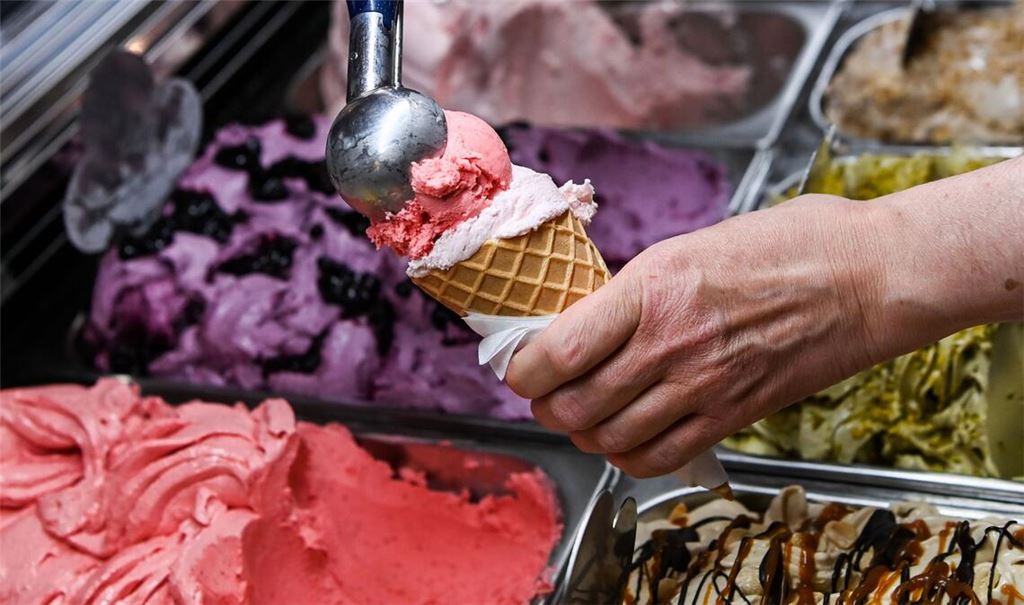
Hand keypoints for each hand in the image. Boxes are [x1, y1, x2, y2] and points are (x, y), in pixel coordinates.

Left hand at [506, 195, 891, 476]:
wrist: (862, 278)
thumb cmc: (783, 247)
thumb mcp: (688, 248)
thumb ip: (632, 292)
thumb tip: (582, 322)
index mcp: (650, 290)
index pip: (556, 351)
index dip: (524, 368)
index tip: (522, 363)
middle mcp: (668, 345)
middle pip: (573, 404)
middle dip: (545, 403)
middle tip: (546, 390)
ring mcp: (701, 387)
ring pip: (608, 438)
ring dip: (582, 431)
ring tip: (582, 414)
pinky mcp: (730, 416)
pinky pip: (658, 458)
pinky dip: (627, 457)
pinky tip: (624, 439)